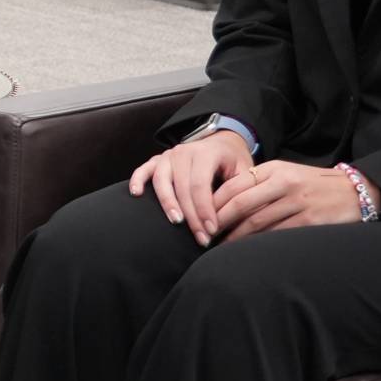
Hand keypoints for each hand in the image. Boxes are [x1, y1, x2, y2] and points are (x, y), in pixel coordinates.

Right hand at [126, 129, 252, 244]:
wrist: (223, 143)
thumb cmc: (233, 162)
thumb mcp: (244, 172)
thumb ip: (238, 191)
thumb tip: (229, 218)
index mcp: (206, 153)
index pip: (200, 184)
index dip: (204, 209)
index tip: (211, 230)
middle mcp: (183, 152)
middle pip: (181, 187)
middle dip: (191, 215)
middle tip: (199, 238)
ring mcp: (168, 155)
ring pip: (161, 181)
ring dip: (168, 203)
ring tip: (176, 222)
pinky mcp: (157, 160)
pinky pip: (143, 170)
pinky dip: (138, 180)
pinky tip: (136, 194)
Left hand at [209, 159, 370, 242]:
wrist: (355, 191)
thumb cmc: (313, 185)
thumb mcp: (287, 175)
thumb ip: (259, 185)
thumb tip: (223, 203)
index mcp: (274, 169)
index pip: (233, 186)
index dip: (212, 203)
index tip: (198, 217)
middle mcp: (283, 182)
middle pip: (240, 204)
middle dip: (217, 222)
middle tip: (202, 236)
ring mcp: (297, 201)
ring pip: (255, 221)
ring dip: (233, 237)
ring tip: (218, 247)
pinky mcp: (309, 220)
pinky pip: (276, 233)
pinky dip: (257, 242)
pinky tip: (245, 250)